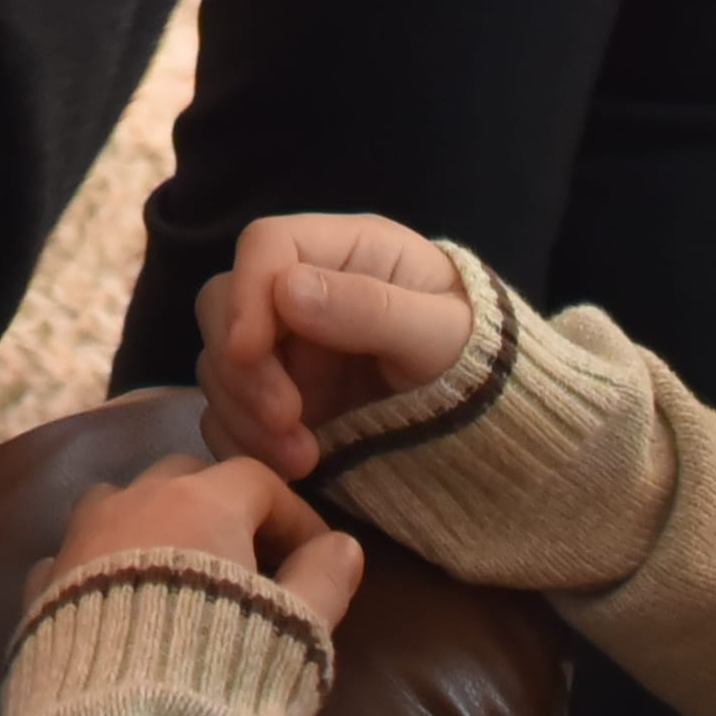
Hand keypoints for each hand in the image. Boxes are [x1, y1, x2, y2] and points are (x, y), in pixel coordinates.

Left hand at [55, 452, 365, 629]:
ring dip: (151, 527)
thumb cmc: (222, 674)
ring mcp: (76, 543)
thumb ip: (322, 581)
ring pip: (118, 504)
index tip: (317, 558)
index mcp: (199, 503)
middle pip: (183, 479)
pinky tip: (115, 612)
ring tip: (175, 578)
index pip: (256, 481)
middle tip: (248, 564)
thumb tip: (343, 547)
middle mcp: (132, 505)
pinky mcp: (38, 591)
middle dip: (219, 510)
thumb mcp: (296, 631)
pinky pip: (71, 558)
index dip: (293, 515)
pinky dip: (99, 570)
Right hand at [194, 213, 472, 479]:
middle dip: (243, 368)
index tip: (249, 352)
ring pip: (220, 365)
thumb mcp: (442, 334)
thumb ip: (372, 309)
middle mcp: (300, 292)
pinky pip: (228, 416)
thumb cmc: (480, 359)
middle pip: (224, 304)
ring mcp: (285, 349)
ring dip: (244, 414)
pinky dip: (243, 442)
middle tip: (286, 421)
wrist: (496, 421)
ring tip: (302, 460)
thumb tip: (286, 292)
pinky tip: (289, 470)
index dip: (246, 294)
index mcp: (344, 251)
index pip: (266, 246)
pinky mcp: (277, 401)